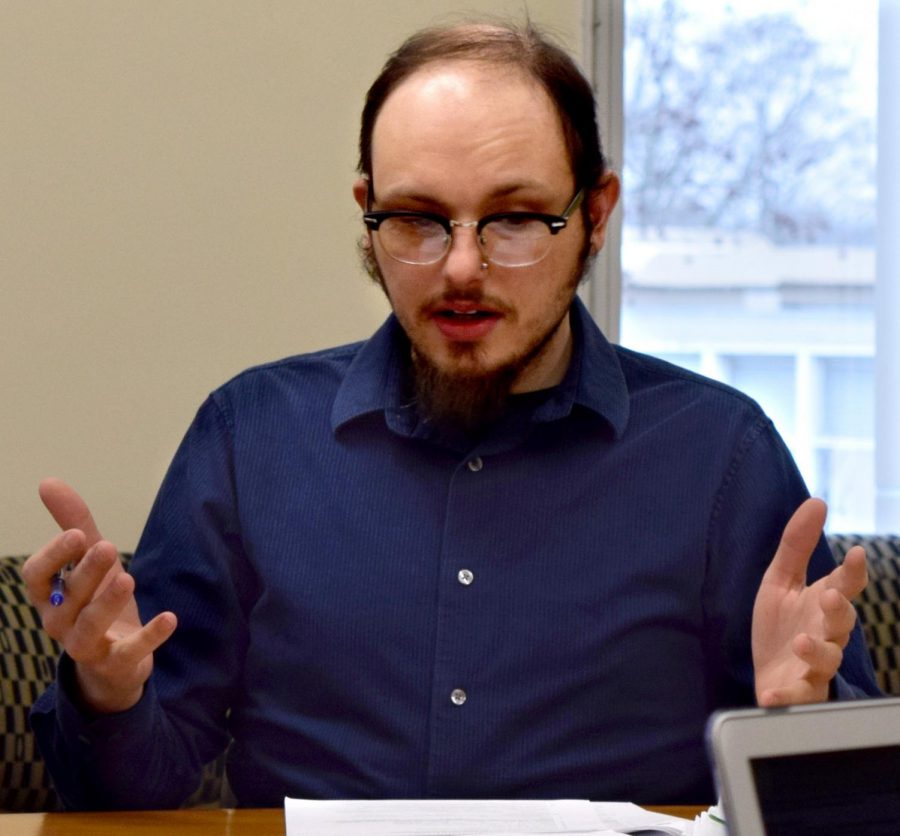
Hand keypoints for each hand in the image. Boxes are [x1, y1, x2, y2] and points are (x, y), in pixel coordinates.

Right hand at [21, 478, 176, 712]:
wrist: (114, 663)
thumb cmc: (96, 602)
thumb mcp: (88, 561)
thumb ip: (73, 523)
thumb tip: (48, 481)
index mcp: (50, 596)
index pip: (36, 576)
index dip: (53, 556)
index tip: (78, 534)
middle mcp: (60, 622)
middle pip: (69, 597)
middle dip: (86, 572)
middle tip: (107, 546)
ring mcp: (86, 646)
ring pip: (89, 627)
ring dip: (107, 602)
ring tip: (128, 578)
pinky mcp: (117, 663)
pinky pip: (130, 652)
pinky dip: (150, 636)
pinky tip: (170, 617)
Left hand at [752, 498, 866, 706]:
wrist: (769, 675)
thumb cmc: (781, 626)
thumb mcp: (780, 581)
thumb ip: (797, 545)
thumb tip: (816, 502)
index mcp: (822, 605)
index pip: (844, 585)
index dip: (853, 571)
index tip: (856, 553)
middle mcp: (826, 634)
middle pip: (841, 622)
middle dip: (838, 610)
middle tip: (829, 597)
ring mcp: (815, 666)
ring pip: (827, 659)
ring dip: (817, 651)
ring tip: (802, 642)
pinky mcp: (798, 693)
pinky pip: (797, 697)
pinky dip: (785, 697)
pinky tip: (772, 696)